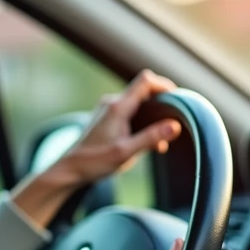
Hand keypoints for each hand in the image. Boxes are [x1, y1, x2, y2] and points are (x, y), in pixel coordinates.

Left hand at [56, 69, 180, 184]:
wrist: (71, 168)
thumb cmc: (95, 161)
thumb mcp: (126, 152)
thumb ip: (151, 138)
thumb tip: (175, 126)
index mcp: (118, 107)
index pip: (145, 81)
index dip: (165, 85)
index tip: (178, 100)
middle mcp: (112, 103)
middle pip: (144, 91)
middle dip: (161, 106)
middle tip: (174, 124)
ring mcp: (109, 109)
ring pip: (138, 104)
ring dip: (152, 118)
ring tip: (161, 142)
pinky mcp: (108, 118)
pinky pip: (131, 112)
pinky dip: (143, 123)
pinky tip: (148, 144)